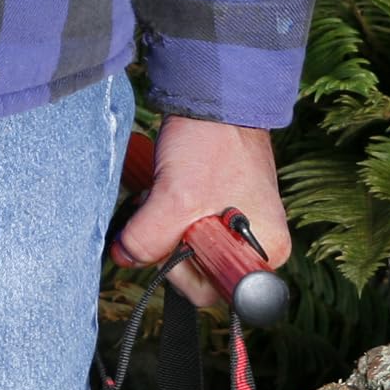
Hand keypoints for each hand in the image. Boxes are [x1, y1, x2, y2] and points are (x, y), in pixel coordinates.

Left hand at [110, 115, 291, 310]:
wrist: (216, 99)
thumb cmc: (213, 144)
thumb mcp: (175, 198)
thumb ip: (147, 237)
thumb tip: (125, 257)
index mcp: (264, 251)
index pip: (212, 289)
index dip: (180, 271)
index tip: (169, 241)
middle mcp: (257, 245)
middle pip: (200, 270)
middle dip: (170, 245)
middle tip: (161, 213)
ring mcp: (240, 227)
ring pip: (191, 248)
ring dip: (167, 228)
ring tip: (164, 196)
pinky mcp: (223, 210)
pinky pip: (191, 228)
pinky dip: (171, 215)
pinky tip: (167, 193)